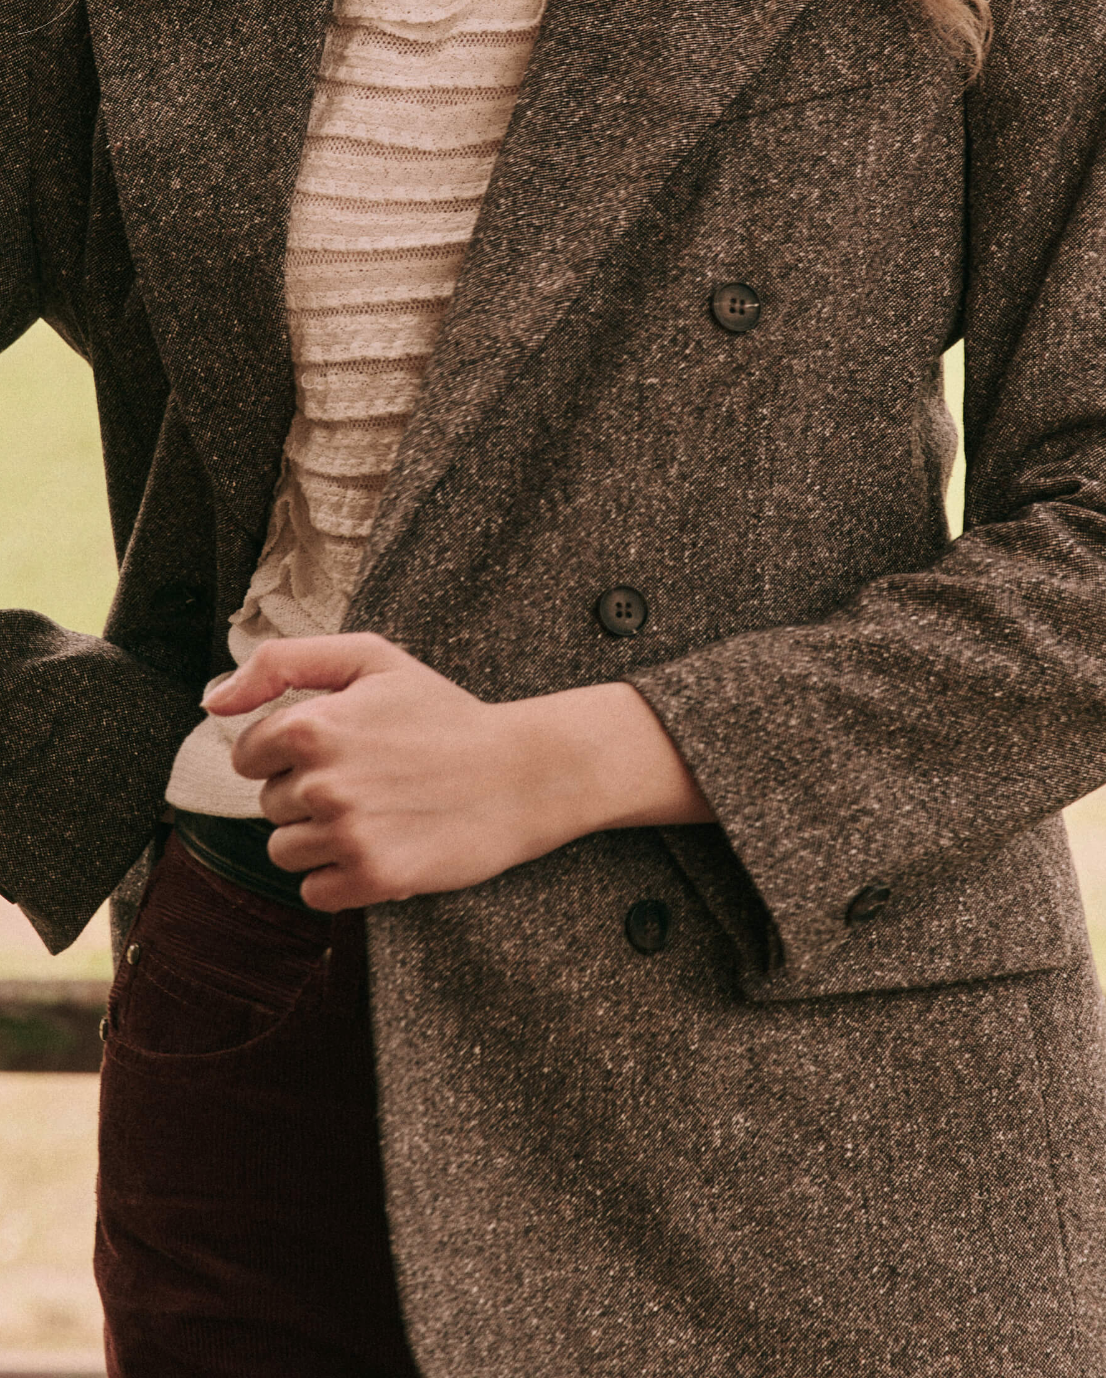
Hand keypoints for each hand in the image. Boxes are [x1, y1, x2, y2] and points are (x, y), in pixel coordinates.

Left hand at [203, 632, 714, 910]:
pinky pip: (315, 892)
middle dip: (308, 793)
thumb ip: (282, 663)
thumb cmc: (444, 713)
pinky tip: (381, 846)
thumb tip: (212, 702)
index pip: (248, 754)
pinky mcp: (375, 878)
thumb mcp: (371, 659)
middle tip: (371, 778)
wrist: (522, 773)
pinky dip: (340, 877)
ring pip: (285, 852)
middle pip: (269, 805)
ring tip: (376, 814)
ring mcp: (349, 834)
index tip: (337, 748)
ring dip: (320, 838)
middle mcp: (324, 782)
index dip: (287, 751)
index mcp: (314, 725)